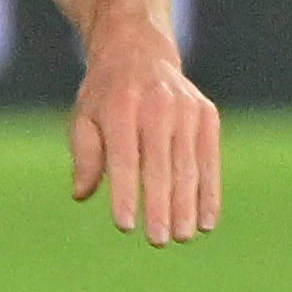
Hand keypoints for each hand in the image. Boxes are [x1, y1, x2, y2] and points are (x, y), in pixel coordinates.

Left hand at [68, 21, 220, 247]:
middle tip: (156, 241)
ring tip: (182, 237)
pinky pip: (210, 160)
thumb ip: (84, 155)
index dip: (124, 193)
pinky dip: (209, 192)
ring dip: (186, 206)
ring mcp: (186, 110)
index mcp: (120, 107)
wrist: (139, 51)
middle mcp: (156, 107)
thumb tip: (81, 194)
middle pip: (159, 167)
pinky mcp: (207, 115)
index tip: (125, 225)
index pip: (123, 159)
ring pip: (187, 167)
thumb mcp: (83, 116)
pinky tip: (207, 221)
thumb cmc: (105, 94)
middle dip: (159, 207)